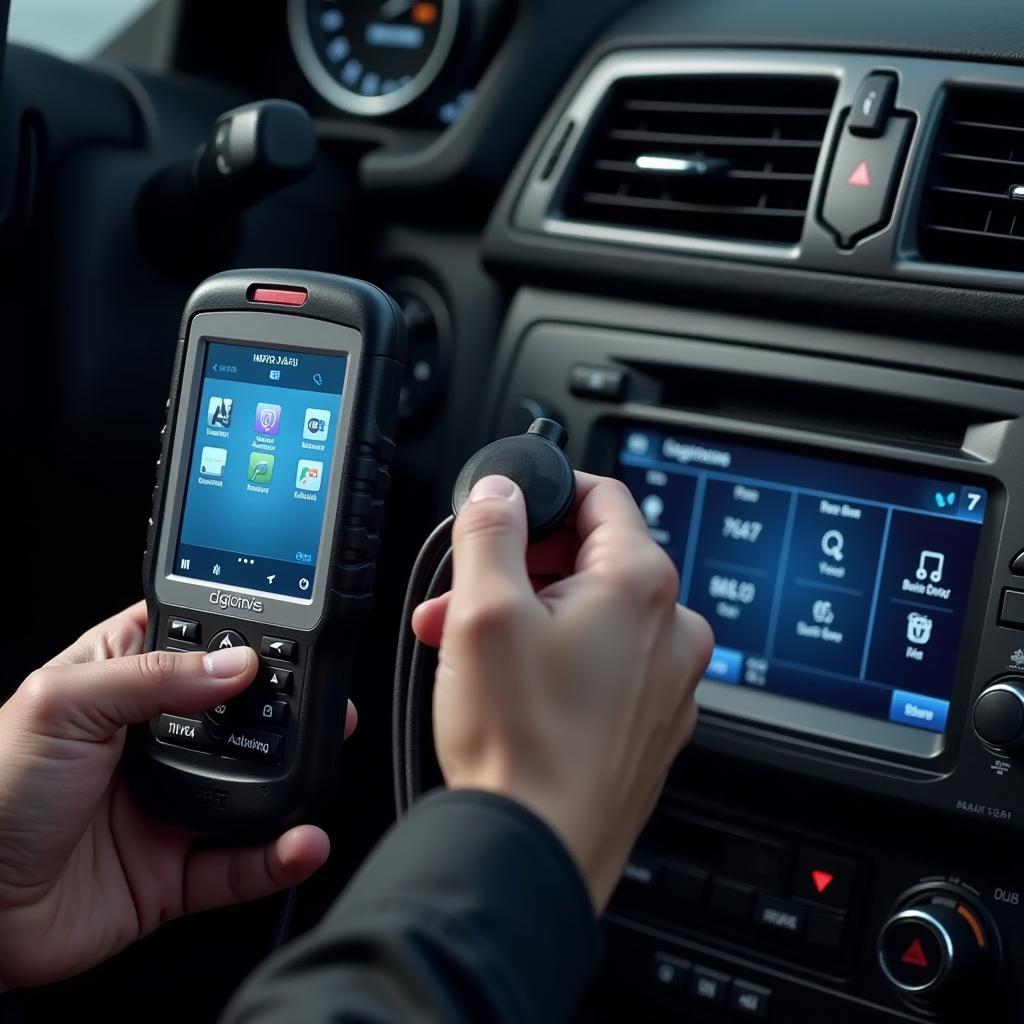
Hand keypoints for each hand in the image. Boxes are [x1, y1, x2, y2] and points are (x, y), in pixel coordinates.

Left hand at [0, 602, 355, 989]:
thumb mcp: (63, 705)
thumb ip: (154, 678)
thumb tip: (236, 664)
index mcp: (119, 685)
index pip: (194, 642)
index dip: (239, 631)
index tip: (289, 625)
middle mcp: (151, 742)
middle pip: (238, 714)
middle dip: (288, 706)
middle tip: (326, 698)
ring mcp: (168, 805)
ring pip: (252, 786)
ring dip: (294, 779)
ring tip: (325, 762)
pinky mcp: (175, 870)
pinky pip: (242, 863)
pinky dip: (279, 856)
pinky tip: (301, 840)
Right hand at [413, 473, 712, 909]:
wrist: (540, 851)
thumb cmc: (521, 742)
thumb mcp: (483, 612)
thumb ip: (492, 532)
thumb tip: (501, 492)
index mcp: (642, 584)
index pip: (601, 496)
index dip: (545, 495)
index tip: (505, 515)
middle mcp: (672, 629)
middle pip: (589, 560)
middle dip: (517, 569)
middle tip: (461, 594)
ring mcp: (667, 681)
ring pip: (591, 615)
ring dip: (527, 616)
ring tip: (466, 646)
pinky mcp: (650, 723)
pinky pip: (604, 665)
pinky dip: (556, 659)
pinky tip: (507, 684)